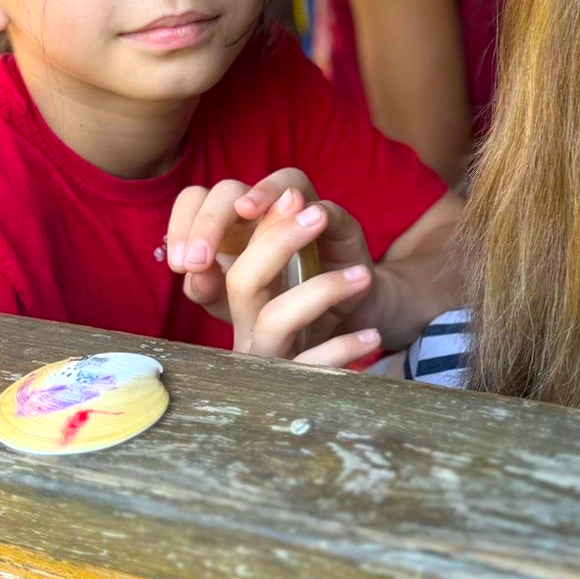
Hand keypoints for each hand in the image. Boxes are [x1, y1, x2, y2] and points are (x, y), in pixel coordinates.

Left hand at [166, 171, 380, 355]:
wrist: (334, 322)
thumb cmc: (276, 305)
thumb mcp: (234, 303)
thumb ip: (208, 289)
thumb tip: (191, 273)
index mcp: (229, 225)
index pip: (196, 201)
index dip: (181, 224)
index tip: (180, 264)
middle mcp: (263, 210)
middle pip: (230, 189)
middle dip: (211, 220)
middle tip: (199, 259)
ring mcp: (303, 211)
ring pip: (284, 180)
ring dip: (264, 192)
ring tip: (248, 210)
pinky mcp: (339, 225)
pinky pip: (328, 208)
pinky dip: (315, 211)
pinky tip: (307, 223)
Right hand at [223, 186, 381, 365]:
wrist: (368, 319)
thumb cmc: (336, 272)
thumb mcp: (330, 238)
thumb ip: (313, 216)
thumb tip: (296, 199)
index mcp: (243, 272)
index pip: (209, 247)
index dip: (215, 223)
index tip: (263, 201)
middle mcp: (245, 314)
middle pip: (240, 279)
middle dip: (277, 242)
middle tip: (318, 216)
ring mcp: (266, 350)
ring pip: (275, 319)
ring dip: (321, 292)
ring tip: (363, 276)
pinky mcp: (293, 380)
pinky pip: (311, 365)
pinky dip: (343, 347)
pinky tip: (370, 336)